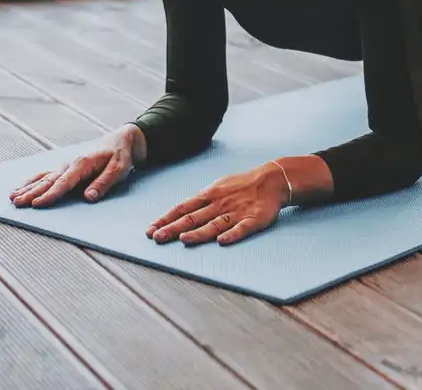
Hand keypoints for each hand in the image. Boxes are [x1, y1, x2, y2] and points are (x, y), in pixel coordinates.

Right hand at [10, 125, 143, 207]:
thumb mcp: (118, 169)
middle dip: (31, 193)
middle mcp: (69, 163)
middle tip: (17, 203)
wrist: (120, 140)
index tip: (37, 204)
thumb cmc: (120, 156)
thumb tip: (88, 197)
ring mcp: (64, 164)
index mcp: (82, 164)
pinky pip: (45, 174)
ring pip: (43, 177)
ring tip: (12, 197)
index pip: (64, 183)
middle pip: (48, 181)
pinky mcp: (64, 166)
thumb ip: (103, 183)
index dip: (50, 194)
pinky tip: (21, 188)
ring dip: (27, 187)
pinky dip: (31, 181)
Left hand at [147, 162, 288, 245]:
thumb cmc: (241, 185)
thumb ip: (201, 201)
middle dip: (173, 228)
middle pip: (193, 218)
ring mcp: (236, 212)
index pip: (182, 208)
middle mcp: (219, 204)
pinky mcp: (253, 220)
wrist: (272, 180)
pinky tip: (222, 241)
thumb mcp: (217, 187)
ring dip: (198, 233)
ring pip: (214, 224)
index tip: (150, 229)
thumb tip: (179, 213)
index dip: (166, 219)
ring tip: (184, 239)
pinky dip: (232, 235)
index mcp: (209, 195)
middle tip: (157, 238)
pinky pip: (241, 228)